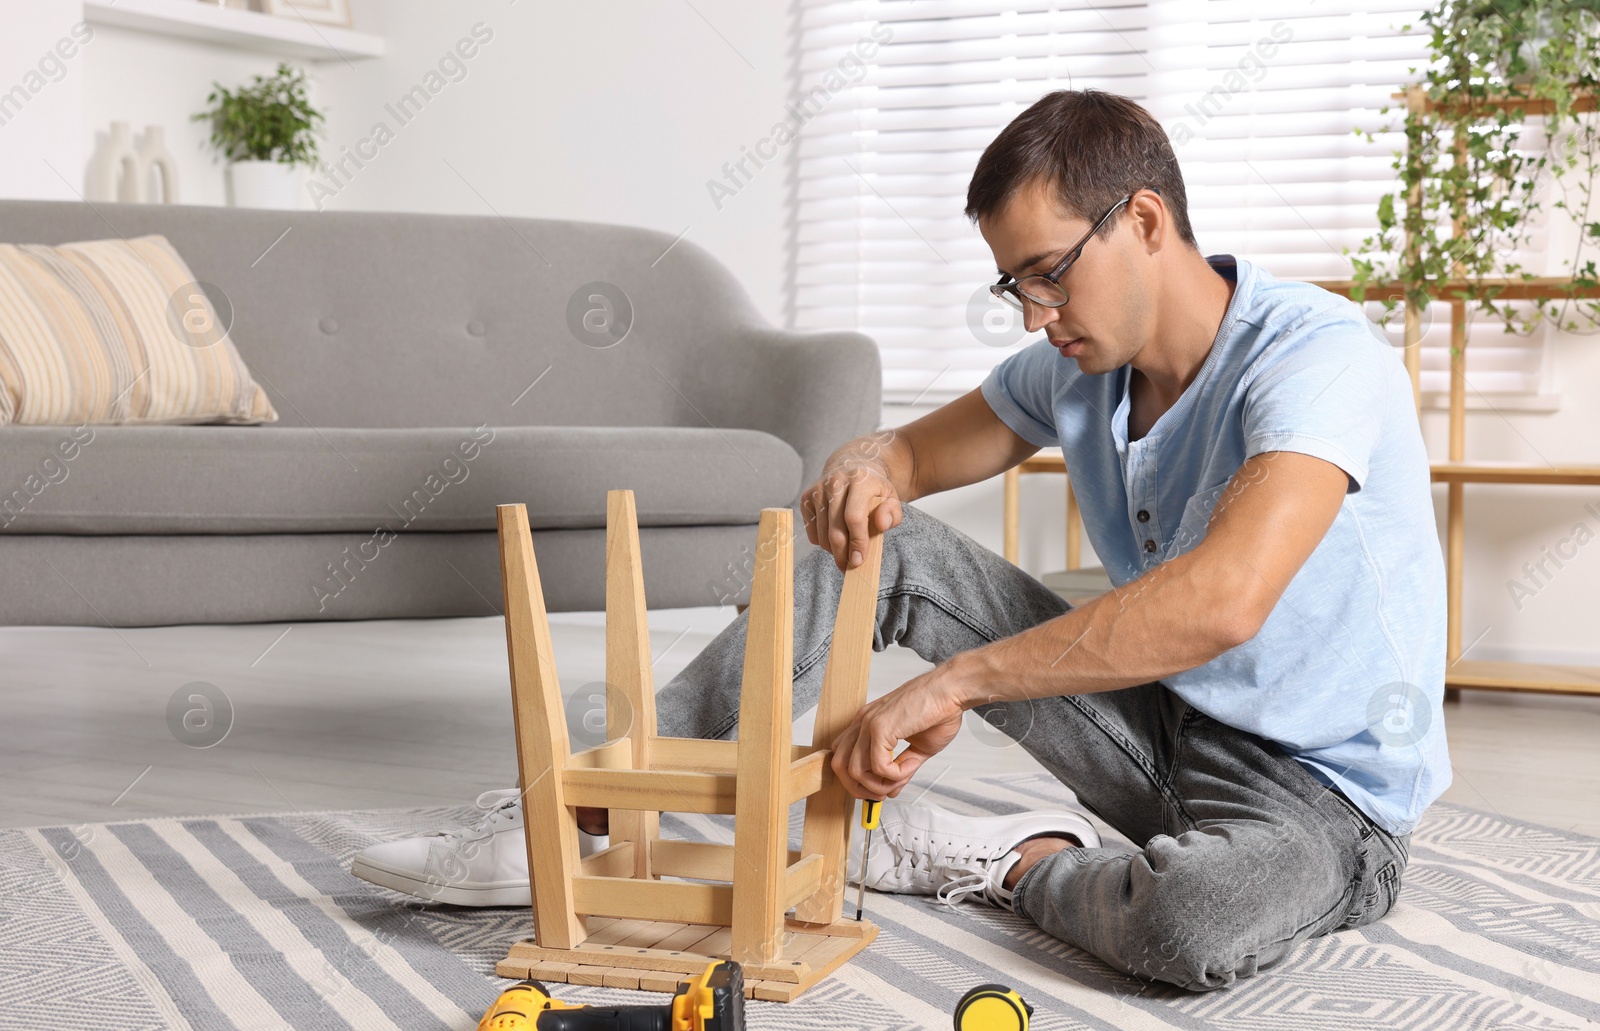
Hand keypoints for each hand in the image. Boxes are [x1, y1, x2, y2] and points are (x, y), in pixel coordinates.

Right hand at [801, 432, 905, 570]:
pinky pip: (811, 531)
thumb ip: (892, 513)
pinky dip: (822, 541)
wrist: (852, 467)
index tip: (859, 560)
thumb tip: (881, 524)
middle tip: (850, 566)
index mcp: (860, 480)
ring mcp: (818, 488)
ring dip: (833, 550)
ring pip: (821, 533)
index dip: (857, 542)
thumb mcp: (891, 499)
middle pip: (835, 529)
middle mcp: (835, 481)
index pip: (854, 517)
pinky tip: (834, 536)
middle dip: (842, 553)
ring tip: (845, 552)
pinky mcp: (806, 497)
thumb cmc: (873, 490)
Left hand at [830, 661, 969, 799]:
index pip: (843, 755)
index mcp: (867, 723)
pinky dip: (894, 775)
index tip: (878, 788)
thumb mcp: (918, 747)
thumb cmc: (938, 711)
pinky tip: (909, 768)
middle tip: (882, 794)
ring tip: (898, 781)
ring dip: (877, 785)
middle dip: (859, 788)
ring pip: (854, 770)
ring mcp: (869, 723)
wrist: (951, 690)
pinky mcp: (880, 727)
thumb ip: (902, 768)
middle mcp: (863, 721)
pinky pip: (878, 766)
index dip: (856, 778)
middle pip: (839, 765)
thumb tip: (892, 789)